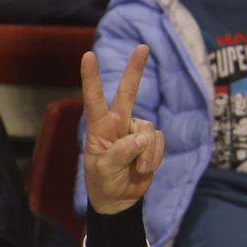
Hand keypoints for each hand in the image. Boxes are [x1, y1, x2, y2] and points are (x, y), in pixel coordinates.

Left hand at [82, 47, 163, 214]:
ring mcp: (135, 131)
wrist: (119, 200)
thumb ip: (121, 153)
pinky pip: (158, 142)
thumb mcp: (104, 171)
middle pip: (127, 93)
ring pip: (148, 130)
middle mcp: (117, 124)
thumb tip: (141, 137)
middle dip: (135, 70)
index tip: (88, 55)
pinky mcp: (150, 142)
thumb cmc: (103, 183)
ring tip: (137, 169)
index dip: (91, 77)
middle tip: (143, 47)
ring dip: (146, 153)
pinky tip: (144, 169)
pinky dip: (154, 158)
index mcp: (98, 127)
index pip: (94, 99)